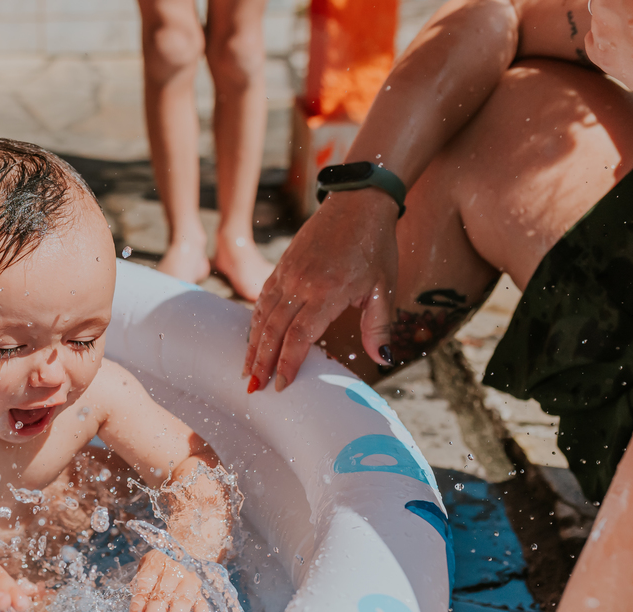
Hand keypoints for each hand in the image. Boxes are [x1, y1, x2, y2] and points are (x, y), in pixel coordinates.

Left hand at [129, 550, 210, 611]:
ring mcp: (187, 581)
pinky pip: (202, 605)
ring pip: (182, 599)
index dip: (138, 606)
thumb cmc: (154, 573)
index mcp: (154, 566)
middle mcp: (171, 572)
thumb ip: (140, 599)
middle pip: (162, 594)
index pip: (144, 587)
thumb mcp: (144, 579)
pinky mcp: (199, 591)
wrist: (176, 555)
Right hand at [243, 189, 398, 390]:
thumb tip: (383, 359)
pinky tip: (252, 338)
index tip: (281, 385)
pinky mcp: (282, 266)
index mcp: (328, 291)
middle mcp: (301, 283)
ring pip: (262, 314)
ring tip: (247, 370)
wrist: (359, 202)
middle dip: (262, 361)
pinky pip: (263, 298)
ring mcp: (288, 273)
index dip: (288, 363)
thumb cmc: (375, 245)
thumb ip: (379, 326)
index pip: (300, 336)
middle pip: (273, 329)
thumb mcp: (385, 287)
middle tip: (254, 387)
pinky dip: (255, 321)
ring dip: (253, 345)